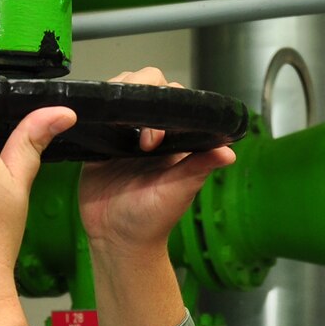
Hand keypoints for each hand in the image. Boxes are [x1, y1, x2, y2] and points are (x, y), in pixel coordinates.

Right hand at [78, 67, 235, 259]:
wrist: (115, 240)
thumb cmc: (152, 221)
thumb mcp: (178, 193)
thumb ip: (199, 168)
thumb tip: (229, 153)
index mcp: (175, 137)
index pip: (175, 97)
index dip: (165, 103)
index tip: (153, 138)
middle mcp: (150, 129)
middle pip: (147, 84)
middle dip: (140, 93)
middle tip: (136, 137)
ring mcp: (124, 132)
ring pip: (122, 93)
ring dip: (118, 96)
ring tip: (113, 124)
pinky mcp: (100, 140)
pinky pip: (98, 113)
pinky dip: (96, 109)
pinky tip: (95, 117)